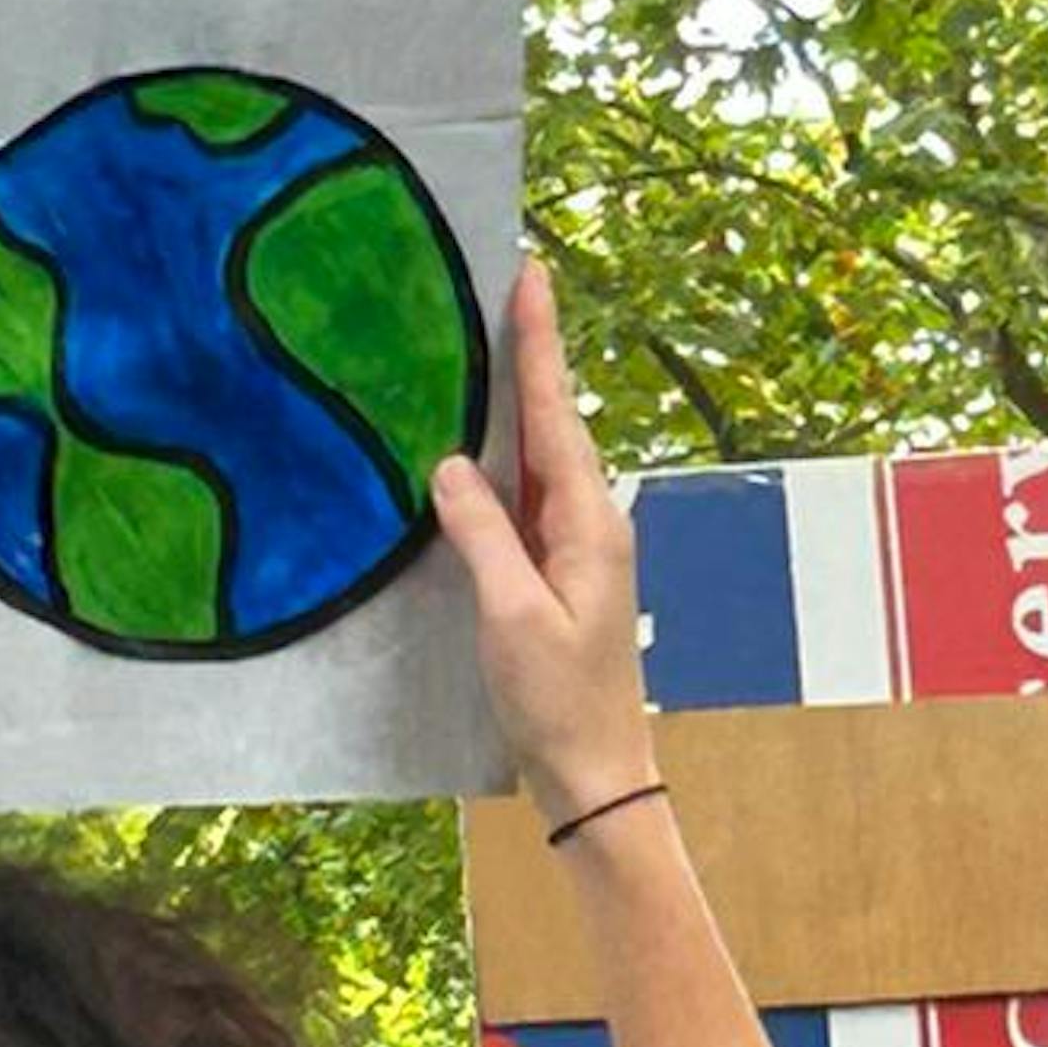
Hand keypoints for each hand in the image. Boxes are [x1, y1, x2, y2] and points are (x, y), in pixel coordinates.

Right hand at [432, 261, 659, 827]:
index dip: (540, 342)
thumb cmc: (558, 702)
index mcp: (589, 522)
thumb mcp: (510, 617)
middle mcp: (591, 522)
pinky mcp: (558, 572)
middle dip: (530, 354)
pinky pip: (527, 496)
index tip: (531, 274)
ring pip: (540, 457)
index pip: (557, 413)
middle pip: (555, 421)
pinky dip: (503, 459)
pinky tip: (475, 448)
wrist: (596, 773)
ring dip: (516, 402)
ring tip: (488, 345)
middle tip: (507, 286)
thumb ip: (483, 536)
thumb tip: (450, 465)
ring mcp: (577, 547)